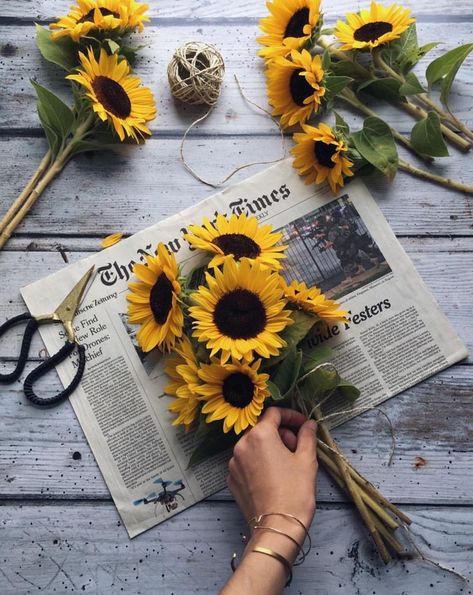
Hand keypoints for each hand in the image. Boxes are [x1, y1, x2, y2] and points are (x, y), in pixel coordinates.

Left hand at [227, 407, 317, 531]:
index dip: (291, 416)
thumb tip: (309, 424)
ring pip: (254, 446)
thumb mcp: (306, 460)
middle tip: (298, 450)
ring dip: (270, 449)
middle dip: (282, 435)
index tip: (303, 425)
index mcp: (260, 435)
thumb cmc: (295, 491)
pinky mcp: (231, 479)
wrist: (277, 527)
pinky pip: (246, 462)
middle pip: (263, 429)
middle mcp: (242, 444)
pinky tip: (272, 478)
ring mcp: (233, 463)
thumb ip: (307, 436)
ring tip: (286, 466)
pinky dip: (259, 463)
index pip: (275, 413)